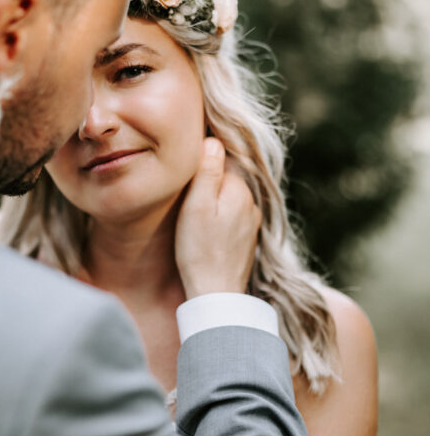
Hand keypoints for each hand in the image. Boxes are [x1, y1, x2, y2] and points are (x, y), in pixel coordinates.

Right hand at [175, 137, 260, 298]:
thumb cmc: (200, 250)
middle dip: (208, 178)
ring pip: (229, 197)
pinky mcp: (247, 238)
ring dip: (214, 198)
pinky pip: (232, 215)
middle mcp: (251, 202)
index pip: (222, 157)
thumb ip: (207, 171)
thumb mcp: (196, 206)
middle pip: (227, 177)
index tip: (184, 166)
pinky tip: (205, 227)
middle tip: (184, 189)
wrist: (216, 295)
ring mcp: (251, 222)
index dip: (202, 158)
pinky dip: (219, 215)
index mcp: (239, 189)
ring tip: (192, 209)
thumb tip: (213, 140)